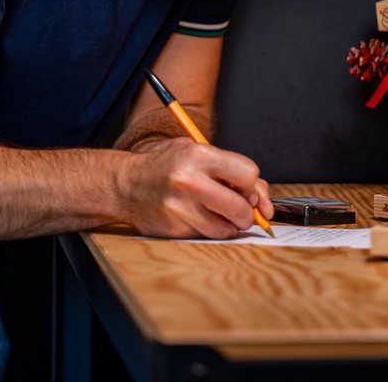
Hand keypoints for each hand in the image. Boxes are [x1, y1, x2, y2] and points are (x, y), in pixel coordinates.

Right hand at [114, 137, 272, 239]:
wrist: (126, 184)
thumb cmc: (167, 164)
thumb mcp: (197, 150)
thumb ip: (230, 169)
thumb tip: (261, 198)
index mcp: (199, 156)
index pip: (248, 173)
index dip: (251, 183)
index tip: (243, 186)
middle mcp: (190, 182)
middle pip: (242, 209)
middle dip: (248, 212)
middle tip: (241, 208)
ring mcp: (181, 209)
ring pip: (227, 229)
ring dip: (230, 225)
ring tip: (218, 211)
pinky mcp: (174, 229)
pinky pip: (207, 237)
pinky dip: (210, 231)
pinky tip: (199, 217)